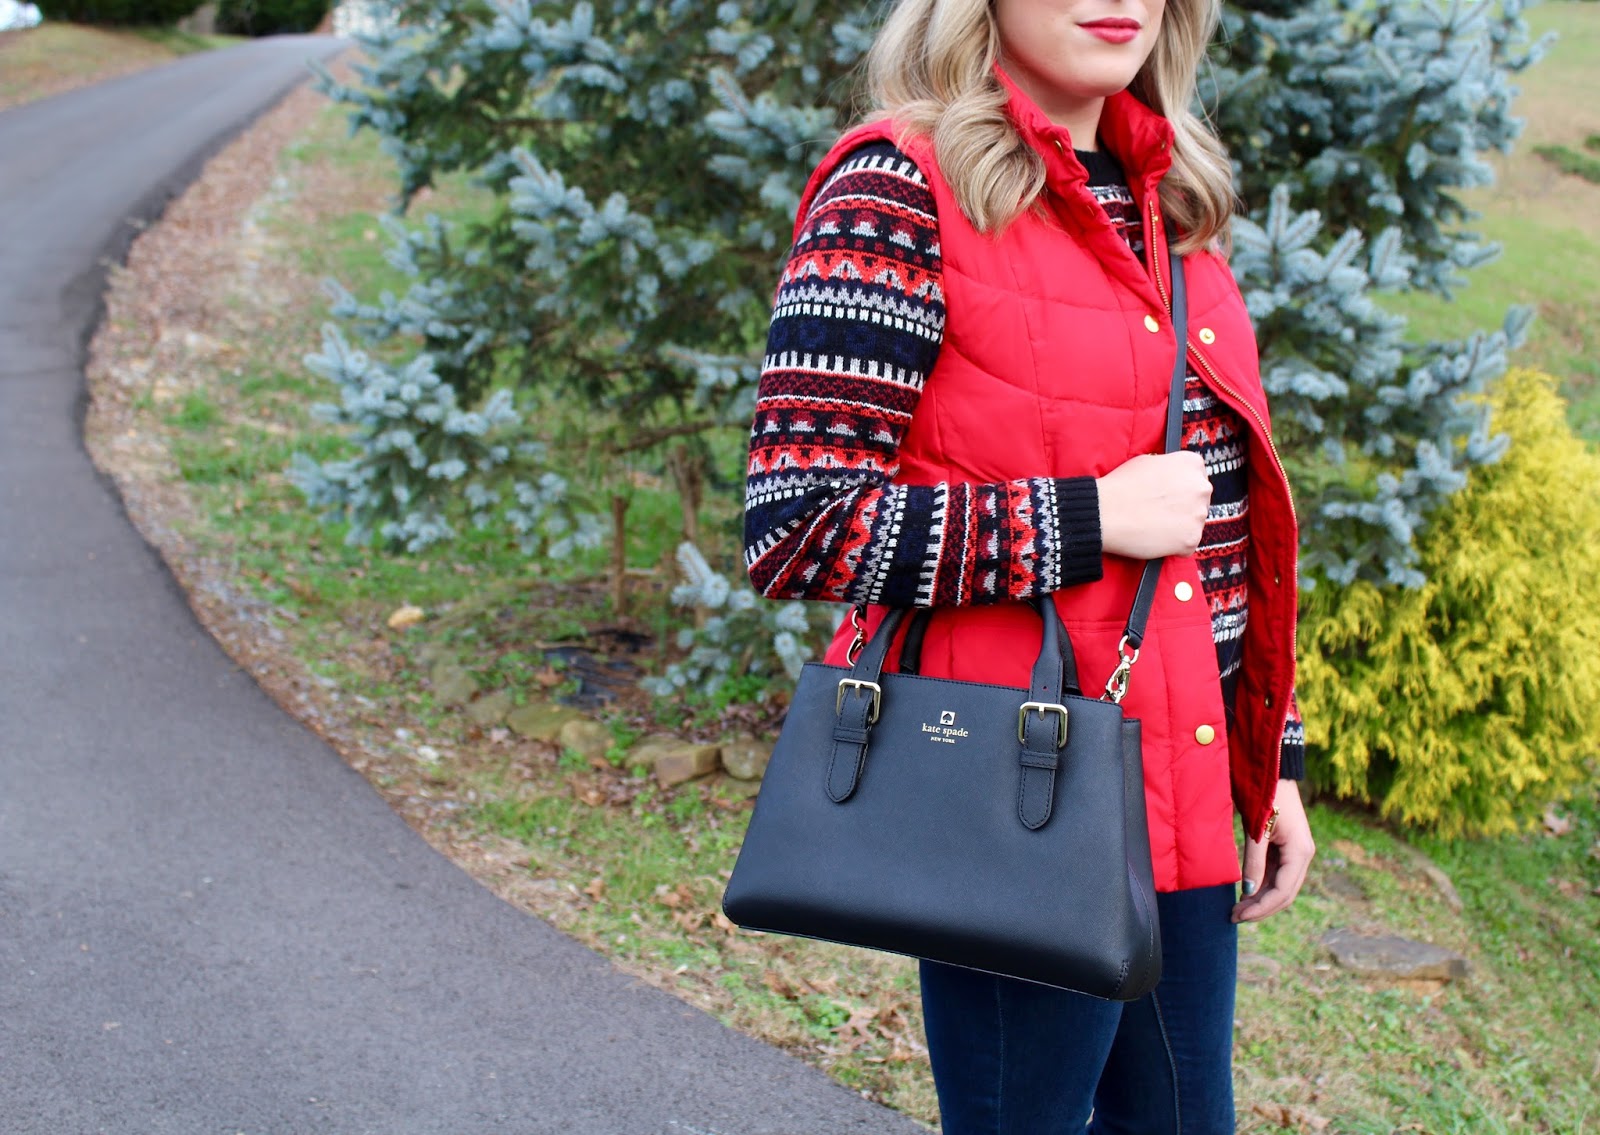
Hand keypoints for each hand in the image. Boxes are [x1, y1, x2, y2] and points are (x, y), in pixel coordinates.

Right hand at [1096, 452, 1211, 559]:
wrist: (1105, 513)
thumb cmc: (1121, 487)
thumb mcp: (1148, 461)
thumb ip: (1169, 469)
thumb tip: (1173, 479)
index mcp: (1191, 464)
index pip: (1197, 477)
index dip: (1181, 488)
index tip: (1170, 495)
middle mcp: (1201, 487)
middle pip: (1199, 501)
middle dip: (1183, 507)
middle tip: (1160, 512)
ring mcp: (1198, 514)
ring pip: (1194, 523)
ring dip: (1179, 526)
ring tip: (1154, 525)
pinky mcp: (1191, 539)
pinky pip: (1188, 545)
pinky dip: (1174, 546)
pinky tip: (1155, 538)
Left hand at [1232, 779, 1314, 923]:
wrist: (1274, 772)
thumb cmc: (1266, 798)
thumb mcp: (1258, 831)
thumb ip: (1254, 861)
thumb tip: (1248, 891)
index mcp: (1300, 853)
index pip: (1282, 892)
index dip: (1261, 908)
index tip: (1239, 916)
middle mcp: (1302, 856)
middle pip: (1284, 894)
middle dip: (1260, 908)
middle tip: (1234, 917)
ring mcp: (1295, 853)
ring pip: (1280, 886)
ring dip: (1260, 899)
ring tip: (1237, 909)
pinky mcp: (1285, 848)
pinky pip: (1275, 874)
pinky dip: (1260, 885)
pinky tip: (1244, 893)